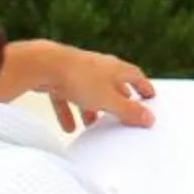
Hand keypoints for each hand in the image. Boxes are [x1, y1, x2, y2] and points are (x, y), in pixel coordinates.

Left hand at [0, 40, 155, 131]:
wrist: (43, 66)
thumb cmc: (79, 78)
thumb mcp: (109, 100)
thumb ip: (128, 111)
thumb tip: (148, 118)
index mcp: (114, 68)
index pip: (135, 76)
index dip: (143, 87)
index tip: (149, 96)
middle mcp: (98, 67)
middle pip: (111, 85)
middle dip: (116, 101)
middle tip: (122, 114)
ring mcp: (77, 72)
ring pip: (88, 92)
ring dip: (91, 109)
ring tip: (93, 124)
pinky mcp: (58, 78)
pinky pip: (67, 97)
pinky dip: (69, 111)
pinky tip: (68, 127)